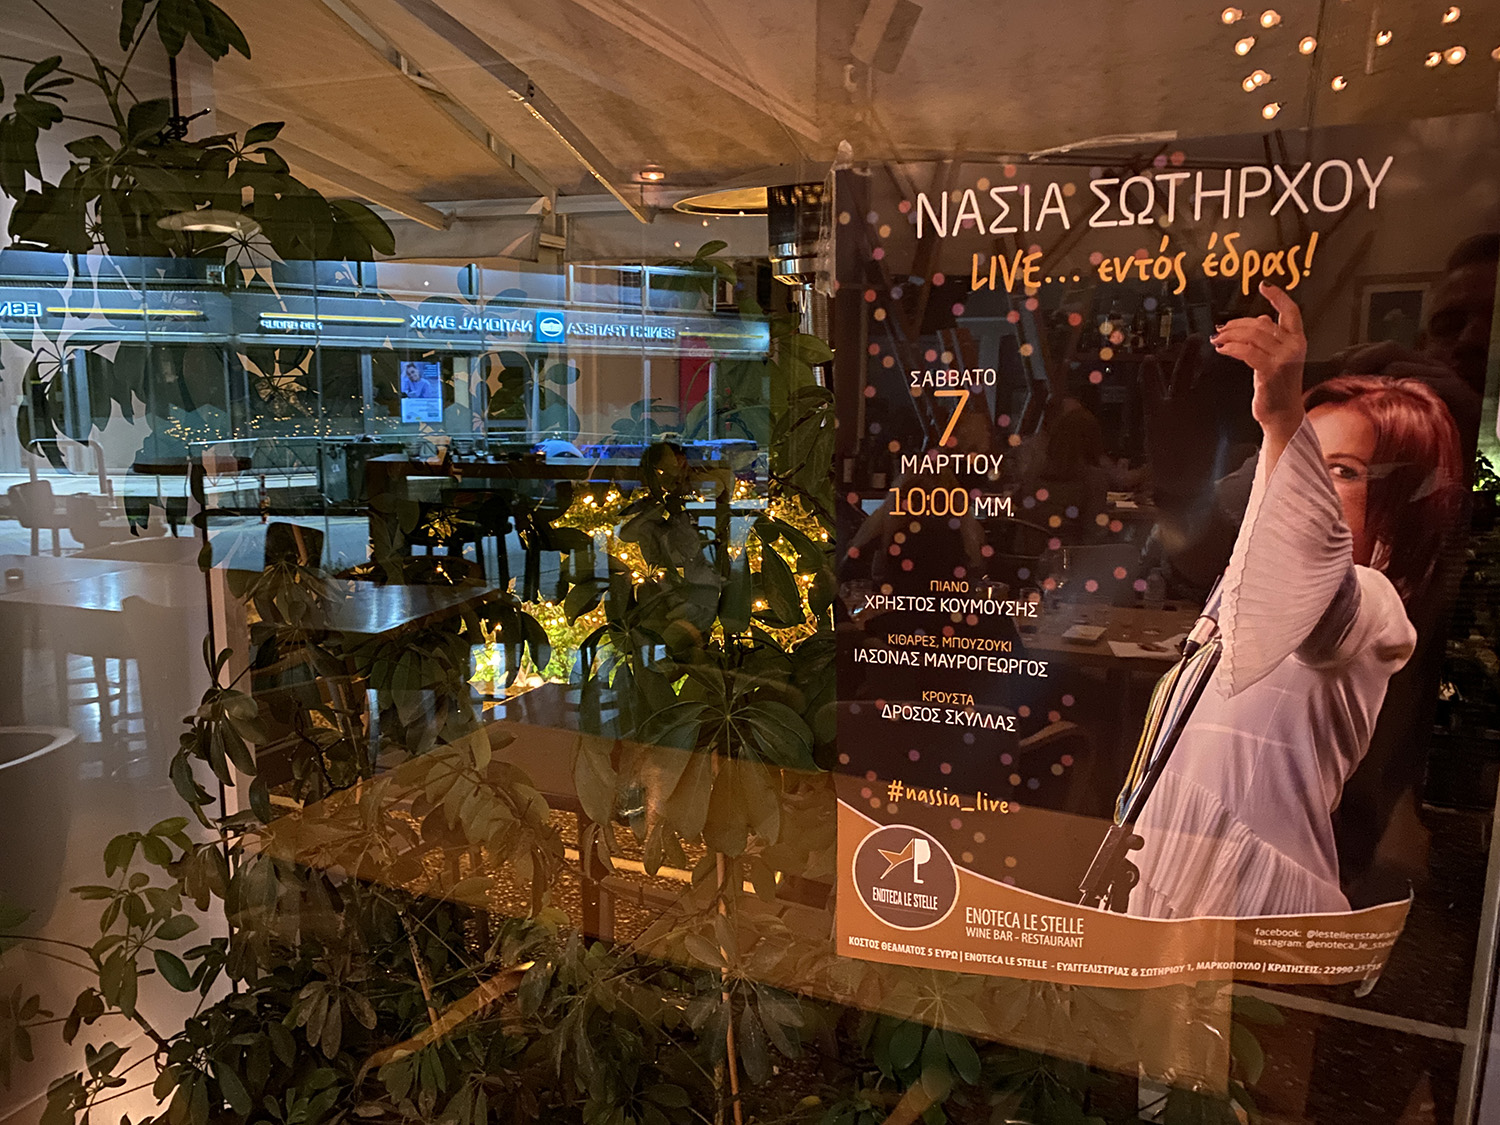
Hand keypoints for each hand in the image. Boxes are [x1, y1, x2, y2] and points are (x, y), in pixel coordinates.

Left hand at [1212, 282, 1306, 447]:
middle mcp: (1294, 346)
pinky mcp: (1271, 370)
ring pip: (1252, 335)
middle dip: (1237, 324)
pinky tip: (1222, 350)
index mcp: (1298, 340)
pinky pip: (1247, 351)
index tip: (1264, 285)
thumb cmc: (1277, 387)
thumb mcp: (1277, 357)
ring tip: (1217, 340)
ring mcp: (1284, 358)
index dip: (1279, 296)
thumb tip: (1261, 318)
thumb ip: (1270, 337)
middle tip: (1220, 330)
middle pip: (1261, 324)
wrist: (1282, 415)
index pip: (1292, 311)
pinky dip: (1231, 348)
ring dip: (1230, 336)